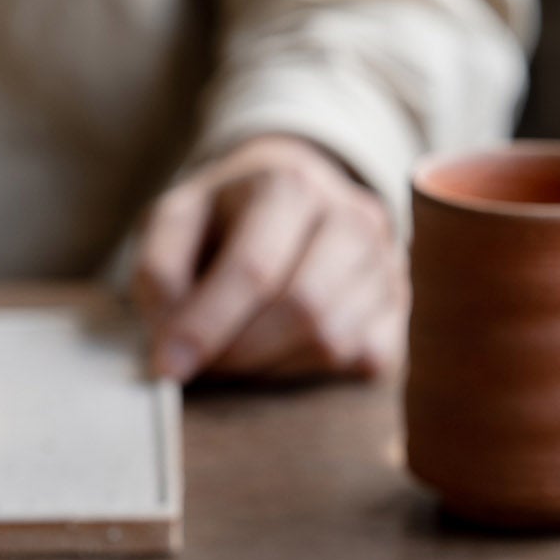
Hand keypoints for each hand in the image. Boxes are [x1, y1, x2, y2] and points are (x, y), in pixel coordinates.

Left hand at [134, 134, 405, 381]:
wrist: (288, 201)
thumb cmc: (221, 219)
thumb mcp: (173, 223)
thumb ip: (159, 272)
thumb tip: (172, 342)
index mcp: (289, 186)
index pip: (253, 268)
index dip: (206, 325)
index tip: (167, 368)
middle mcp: (351, 218)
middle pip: (304, 309)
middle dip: (241, 354)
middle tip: (201, 368)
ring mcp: (386, 262)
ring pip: (334, 342)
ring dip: (271, 368)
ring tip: (234, 356)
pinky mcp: (400, 306)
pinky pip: (363, 361)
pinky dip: (311, 373)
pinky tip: (278, 353)